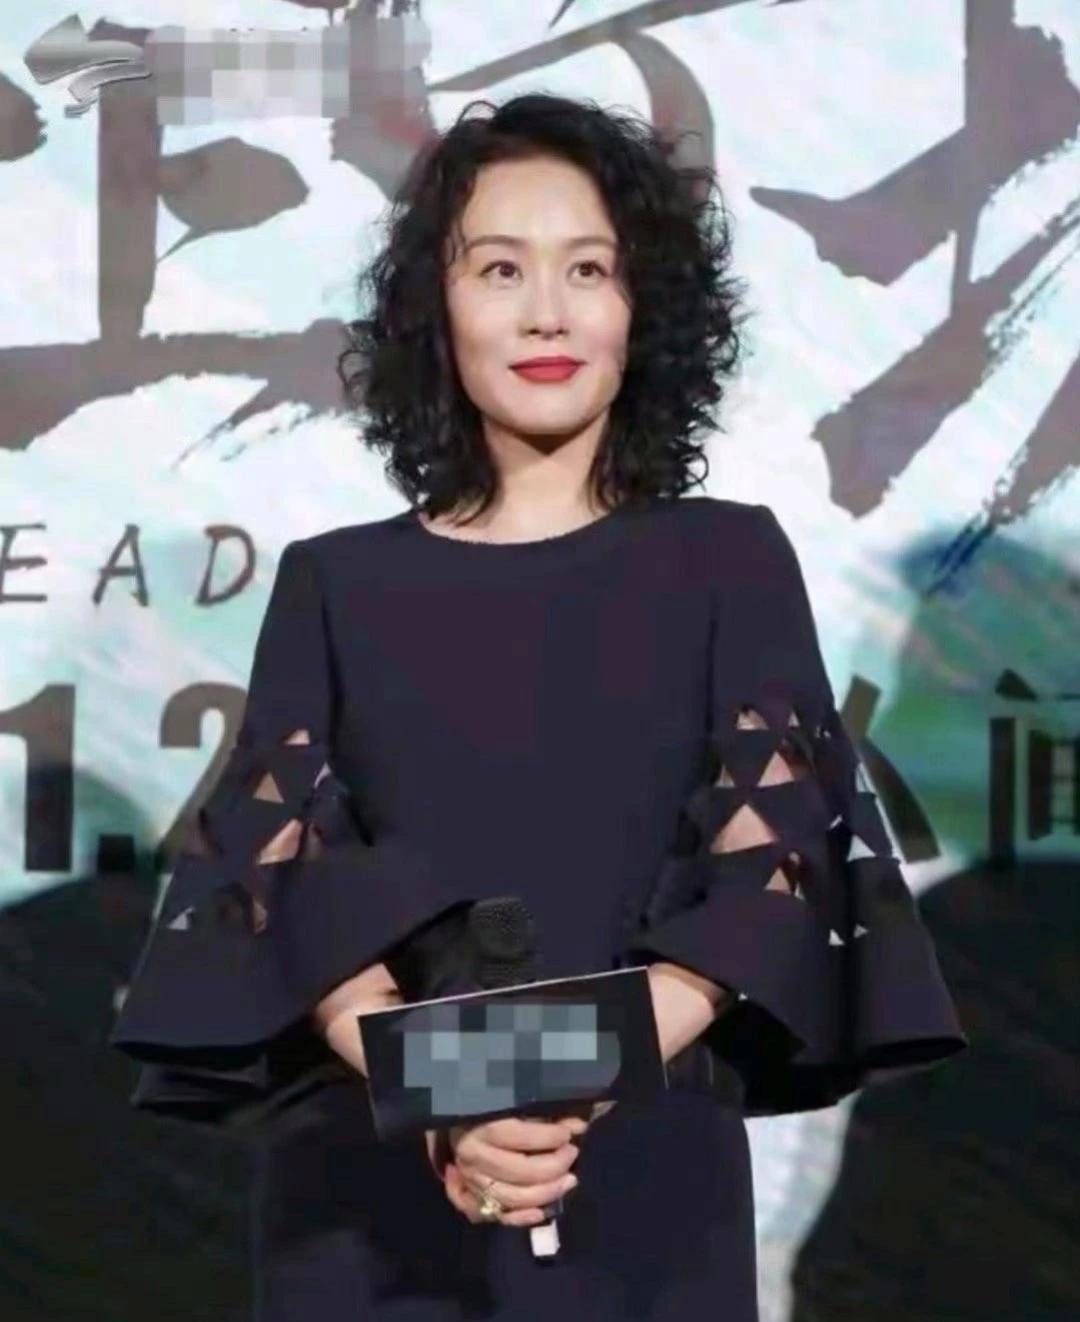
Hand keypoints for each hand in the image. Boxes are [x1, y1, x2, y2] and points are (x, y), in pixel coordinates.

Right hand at [433, 1113, 586, 1227]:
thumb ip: (544, 1115)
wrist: (455, 1130)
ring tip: (569, 1180)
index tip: (569, 1133)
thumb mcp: (512, 1107)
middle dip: (554, 1165)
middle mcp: (473, 1160)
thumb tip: (578, 1125)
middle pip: (520, 1171)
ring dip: (547, 1193)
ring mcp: (473, 1184)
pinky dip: (523, 1218)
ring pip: (513, 1198)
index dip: (549, 1136)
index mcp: (481, 1129)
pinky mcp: (474, 1202)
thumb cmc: (487, 1114)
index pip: (519, 1136)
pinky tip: (543, 1210)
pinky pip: (501, 1216)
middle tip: (573, 1154)